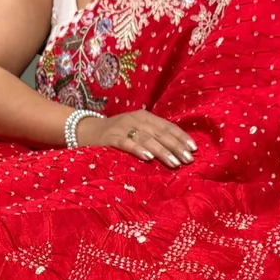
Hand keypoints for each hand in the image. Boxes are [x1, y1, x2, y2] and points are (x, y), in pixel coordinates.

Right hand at [76, 110, 196, 167]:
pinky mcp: (110, 138)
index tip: (194, 149)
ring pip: (146, 139)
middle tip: (188, 159)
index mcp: (145, 117)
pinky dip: (138, 150)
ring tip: (174, 163)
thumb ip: (154, 136)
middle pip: (160, 133)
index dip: (181, 137)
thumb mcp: (137, 130)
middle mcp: (135, 119)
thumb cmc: (117, 134)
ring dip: (162, 151)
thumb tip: (178, 150)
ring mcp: (122, 128)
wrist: (85, 130)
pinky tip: (148, 158)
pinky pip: (126, 144)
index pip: (167, 126)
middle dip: (176, 147)